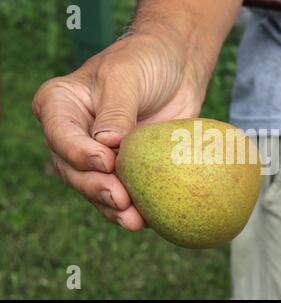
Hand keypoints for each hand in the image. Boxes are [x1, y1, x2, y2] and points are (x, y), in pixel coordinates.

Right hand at [32, 31, 206, 230]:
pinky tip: (146, 218)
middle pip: (73, 170)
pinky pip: (122, 192)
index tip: (105, 162)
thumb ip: (115, 111)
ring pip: (96, 187)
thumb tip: (106, 146)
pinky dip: (132, 207)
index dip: (78, 154)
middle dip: (96, 188)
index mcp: (61, 105)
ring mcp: (99, 154)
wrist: (177, 68)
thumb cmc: (146, 61)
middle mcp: (75, 134)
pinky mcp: (125, 166)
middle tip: (121, 200)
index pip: (60, 135)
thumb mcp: (126, 76)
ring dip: (113, 207)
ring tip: (134, 220)